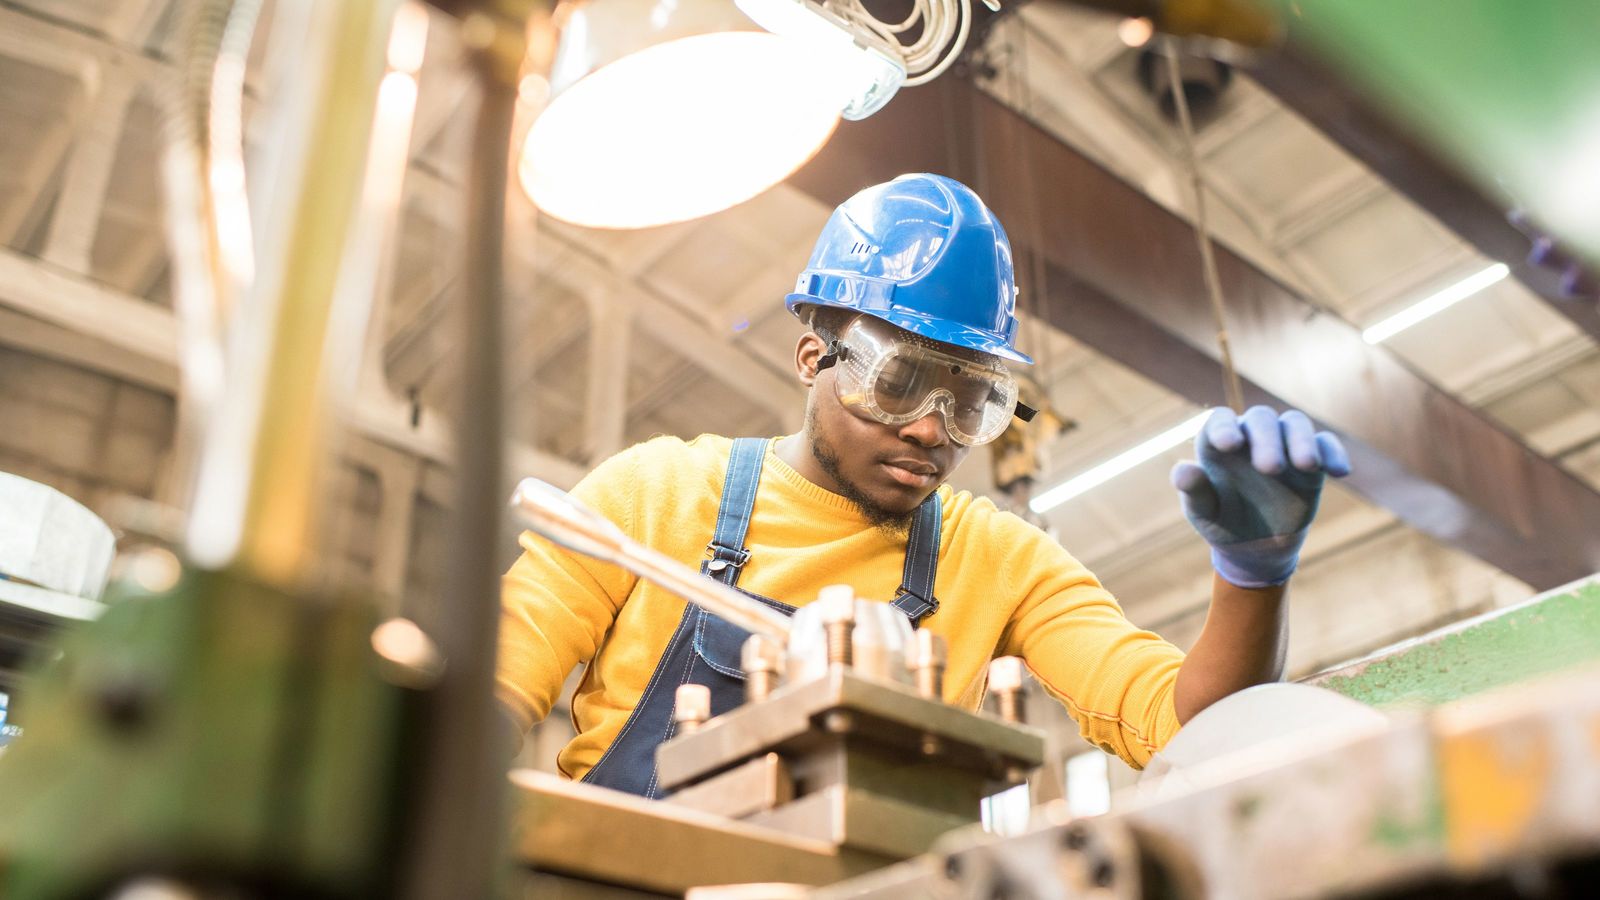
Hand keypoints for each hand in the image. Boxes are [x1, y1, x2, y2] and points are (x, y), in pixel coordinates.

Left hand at [1171, 406, 1350, 588]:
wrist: (1255, 546)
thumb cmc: (1222, 523)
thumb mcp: (1205, 513)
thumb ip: (1195, 492)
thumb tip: (1183, 471)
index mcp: (1219, 444)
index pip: (1220, 420)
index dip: (1224, 427)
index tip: (1229, 445)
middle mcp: (1251, 437)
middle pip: (1261, 419)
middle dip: (1267, 439)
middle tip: (1270, 469)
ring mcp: (1283, 445)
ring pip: (1295, 424)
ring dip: (1302, 440)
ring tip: (1306, 465)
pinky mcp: (1311, 461)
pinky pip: (1325, 445)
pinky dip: (1333, 453)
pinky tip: (1339, 472)